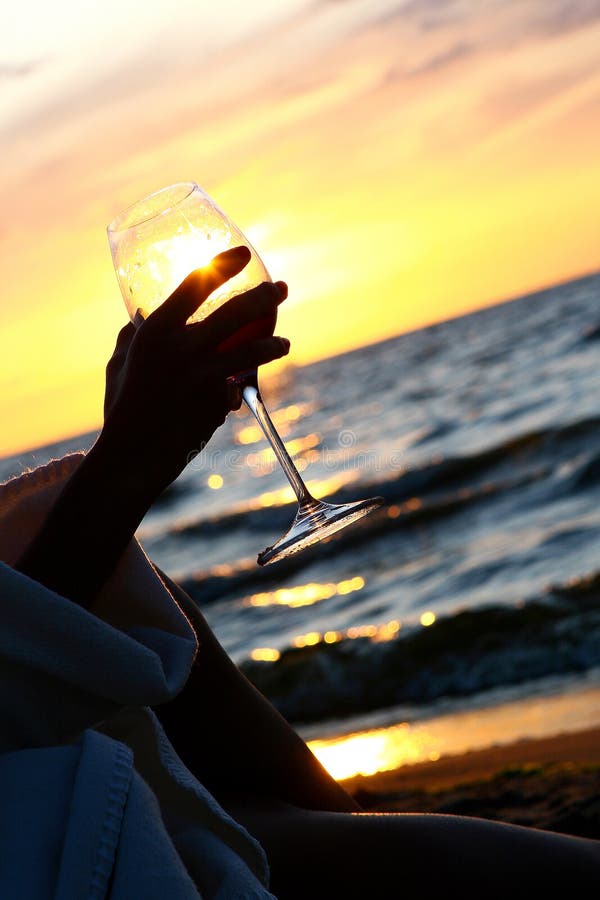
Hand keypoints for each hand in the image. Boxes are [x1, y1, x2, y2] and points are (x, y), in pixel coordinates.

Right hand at [101, 245, 288, 494]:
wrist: (131, 457)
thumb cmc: (122, 408)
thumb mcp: (120, 365)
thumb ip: (131, 336)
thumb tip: (139, 313)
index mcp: (154, 332)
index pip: (195, 284)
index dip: (224, 265)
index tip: (244, 255)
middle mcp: (180, 349)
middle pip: (235, 312)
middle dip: (265, 297)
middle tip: (281, 290)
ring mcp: (202, 377)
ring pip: (250, 350)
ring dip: (273, 344)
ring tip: (285, 344)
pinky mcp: (216, 404)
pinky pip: (236, 388)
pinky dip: (240, 389)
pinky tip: (243, 393)